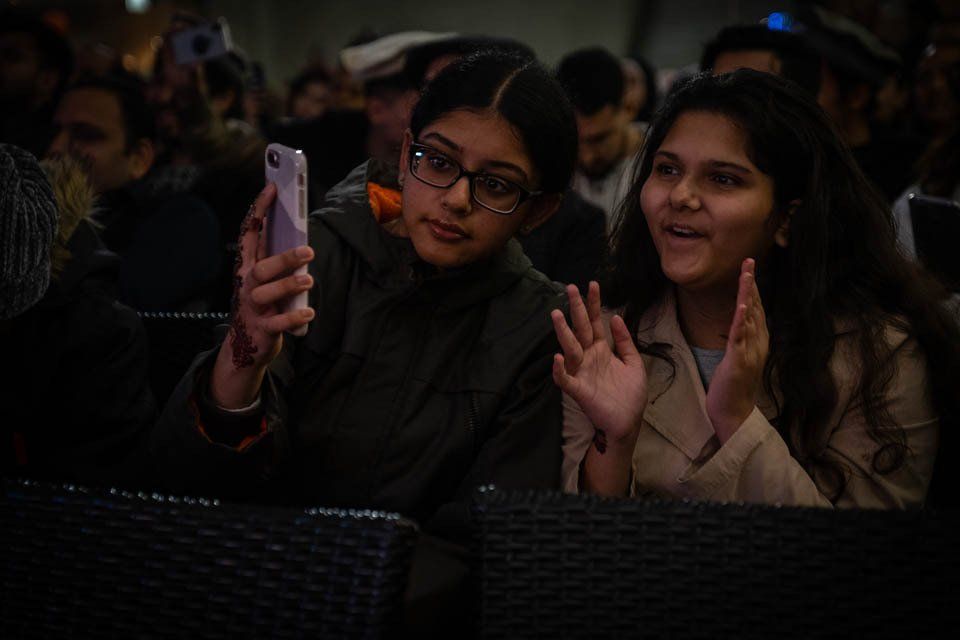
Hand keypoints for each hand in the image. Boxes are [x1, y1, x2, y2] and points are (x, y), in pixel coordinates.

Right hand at [210, 183, 314, 407]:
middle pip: (260, 268)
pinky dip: (293, 317)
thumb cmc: (265, 306)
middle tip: (308, 251)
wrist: (247, 347)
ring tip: (309, 281)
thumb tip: (301, 234)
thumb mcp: (268, 280)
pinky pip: (277, 322)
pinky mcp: (262, 329)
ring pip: (266, 293)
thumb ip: (278, 259)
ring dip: (288, 285)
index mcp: (247, 267)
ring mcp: (252, 308)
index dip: (259, 210)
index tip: (272, 188)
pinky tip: (309, 312)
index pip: (249, 233)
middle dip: (283, 258)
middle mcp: (246, 285)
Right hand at [551, 282, 648, 447]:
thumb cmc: (630, 394)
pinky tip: (557, 358)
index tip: (592, 284)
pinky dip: (560, 370)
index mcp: (602, 350)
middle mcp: (589, 358)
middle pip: (580, 329)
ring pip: (570, 349)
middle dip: (575, 310)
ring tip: (557, 315)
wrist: (628, 422)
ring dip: (563, 333)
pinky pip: (565, 379)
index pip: (595, 322)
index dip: (593, 304)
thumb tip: (615, 317)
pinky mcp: (578, 390)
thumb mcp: (634, 363)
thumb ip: (625, 341)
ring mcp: (582, 372)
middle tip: (570, 288)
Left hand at [706, 258, 768, 442]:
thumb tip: (739, 320)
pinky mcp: (739, 361)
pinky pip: (740, 337)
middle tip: (748, 260)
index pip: (755, 309)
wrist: (734, 413)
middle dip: (751, 283)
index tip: (748, 268)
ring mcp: (749, 352)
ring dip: (747, 294)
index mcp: (757, 341)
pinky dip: (741, 319)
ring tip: (746, 273)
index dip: (752, 288)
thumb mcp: (738, 356)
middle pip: (755, 307)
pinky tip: (741, 304)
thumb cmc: (733, 386)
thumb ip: (741, 338)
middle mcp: (758, 343)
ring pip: (749, 317)